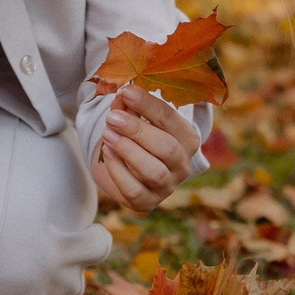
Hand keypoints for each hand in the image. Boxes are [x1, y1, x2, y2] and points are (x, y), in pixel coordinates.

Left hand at [92, 85, 203, 212]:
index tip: (127, 92)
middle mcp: (183, 164)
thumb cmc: (140, 137)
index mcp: (187, 138)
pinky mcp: (148, 202)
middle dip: (137, 130)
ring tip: (107, 134)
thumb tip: (121, 96)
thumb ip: (131, 107)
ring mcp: (167, 186)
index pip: (171, 120)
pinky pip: (134, 190)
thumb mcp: (138, 118)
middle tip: (112, 118)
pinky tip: (107, 153)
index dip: (148, 105)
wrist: (134, 171)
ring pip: (154, 172)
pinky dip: (118, 171)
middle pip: (166, 148)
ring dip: (128, 150)